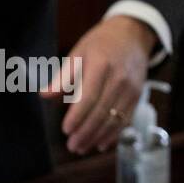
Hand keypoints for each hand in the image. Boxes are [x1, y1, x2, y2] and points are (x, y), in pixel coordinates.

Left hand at [40, 17, 154, 154]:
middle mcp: (120, 78)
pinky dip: (115, 133)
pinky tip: (102, 143)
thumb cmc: (101, 44)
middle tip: (72, 146)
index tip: (65, 130)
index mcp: (102, 65)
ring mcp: (132, 87)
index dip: (78, 115)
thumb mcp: (79, 53)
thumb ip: (63, 77)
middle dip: (86, 132)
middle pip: (103, 111)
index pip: (90, 95)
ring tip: (83, 148)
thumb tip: (45, 96)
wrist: (133, 35)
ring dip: (99, 136)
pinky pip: (127, 118)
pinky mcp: (138, 94)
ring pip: (116, 118)